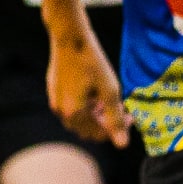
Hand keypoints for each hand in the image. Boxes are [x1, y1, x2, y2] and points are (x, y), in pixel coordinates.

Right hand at [47, 24, 129, 146]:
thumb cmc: (91, 61)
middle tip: (120, 109)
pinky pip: (69, 109)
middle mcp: (61, 111)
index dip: (117, 128)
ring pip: (78, 120)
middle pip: (87, 130)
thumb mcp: (109, 89)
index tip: (129, 115)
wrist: (69, 38)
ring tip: (106, 99)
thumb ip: (115, 119)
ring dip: (94, 116)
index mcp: (74, 113)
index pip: (99, 134)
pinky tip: (93, 92)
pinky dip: (83, 107)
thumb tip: (122, 145)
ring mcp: (54, 102)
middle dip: (105, 124)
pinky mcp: (53, 91)